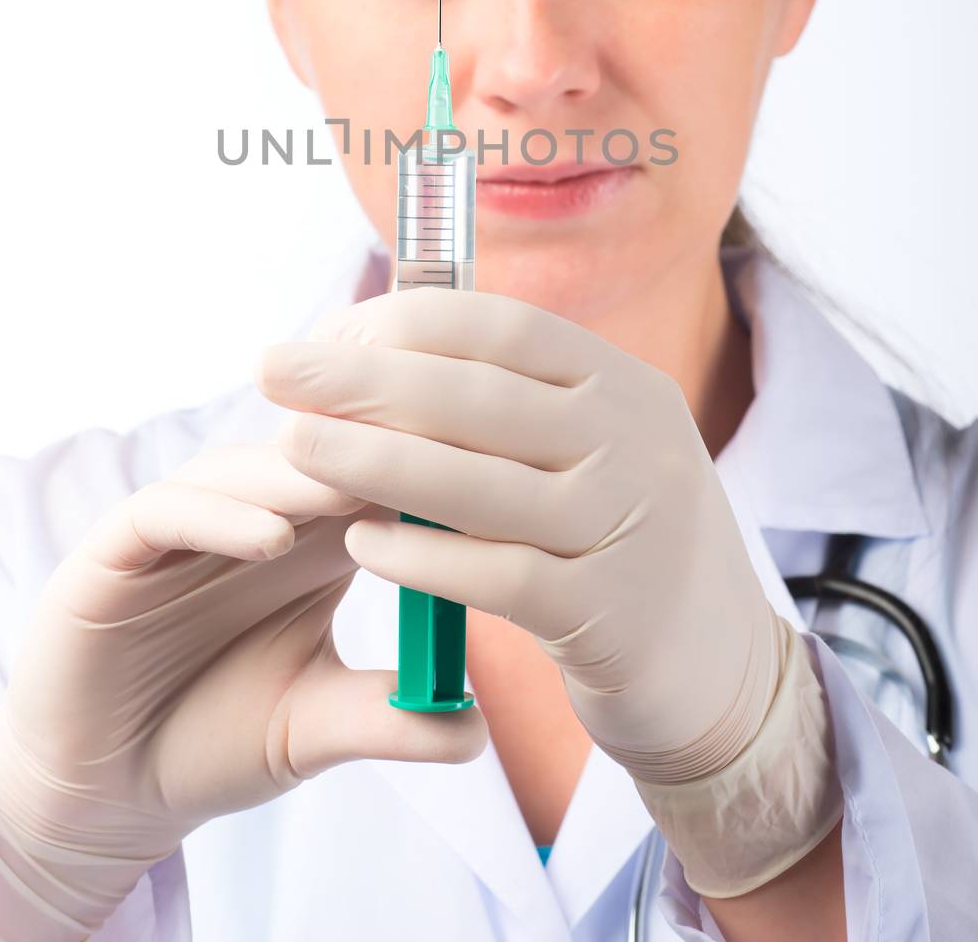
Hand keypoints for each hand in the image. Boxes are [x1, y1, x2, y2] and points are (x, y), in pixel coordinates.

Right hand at [0, 441, 486, 939]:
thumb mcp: (314, 728)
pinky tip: (270, 541)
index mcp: (308, 541)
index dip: (417, 465)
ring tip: (354, 495)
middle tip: (425, 446)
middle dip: (365, 446)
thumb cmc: (215, 739)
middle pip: (310, 452)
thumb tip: (479, 729)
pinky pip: (167, 511)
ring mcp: (181, 527)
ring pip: (242, 470)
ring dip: (299, 477)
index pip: (367, 475)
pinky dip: (220, 517)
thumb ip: (388, 720)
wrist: (107, 790)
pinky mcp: (116, 552)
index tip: (484, 470)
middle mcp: (248, 516)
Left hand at [259, 285, 782, 783]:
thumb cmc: (626, 543)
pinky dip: (421, 556)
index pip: (505, 327)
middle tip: (273, 369)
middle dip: (362, 378)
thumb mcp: (600, 450)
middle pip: (477, 395)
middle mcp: (635, 442)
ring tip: (294, 446)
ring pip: (476, 481)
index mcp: (626, 386)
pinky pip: (495, 576)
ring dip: (371, 460)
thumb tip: (385, 346)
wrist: (725, 676)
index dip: (408, 322)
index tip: (329, 330)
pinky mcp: (607, 616)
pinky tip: (360, 545)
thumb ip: (518, 403)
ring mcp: (627, 527)